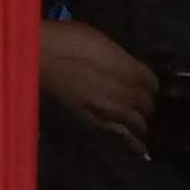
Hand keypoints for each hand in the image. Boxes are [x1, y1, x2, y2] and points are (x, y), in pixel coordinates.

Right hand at [36, 21, 158, 146]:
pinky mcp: (94, 125)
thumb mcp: (97, 40)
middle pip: (147, 105)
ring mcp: (110, 111)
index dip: (148, 85)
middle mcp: (124, 92)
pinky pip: (121, 138)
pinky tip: (138, 149)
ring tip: (135, 123)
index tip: (142, 85)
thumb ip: (118, 58)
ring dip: (139, 123)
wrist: (36, 59)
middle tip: (137, 103)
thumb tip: (128, 68)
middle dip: (145, 104)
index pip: (153, 83)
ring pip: (138, 123)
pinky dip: (132, 144)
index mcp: (126, 67)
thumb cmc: (63, 41)